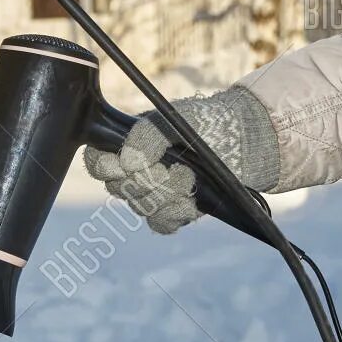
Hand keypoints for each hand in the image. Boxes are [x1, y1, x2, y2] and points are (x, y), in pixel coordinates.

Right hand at [83, 88, 278, 233]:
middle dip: (146, 181)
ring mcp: (154, 194)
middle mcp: (136, 172)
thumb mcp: (176, 117)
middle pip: (119, 189)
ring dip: (165, 195)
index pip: (97, 161)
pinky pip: (161, 224)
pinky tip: (190, 202)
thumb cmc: (206, 121)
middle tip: (171, 168)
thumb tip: (127, 163)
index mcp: (129, 146)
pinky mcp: (175, 211)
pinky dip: (175, 214)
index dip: (102, 168)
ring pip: (141, 208)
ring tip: (189, 177)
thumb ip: (148, 135)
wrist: (244, 139)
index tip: (122, 166)